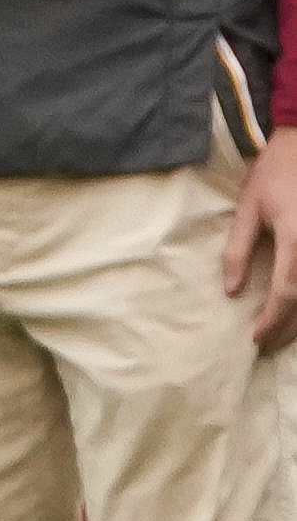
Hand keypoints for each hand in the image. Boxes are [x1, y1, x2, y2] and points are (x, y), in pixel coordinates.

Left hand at [223, 130, 296, 351]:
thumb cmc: (274, 174)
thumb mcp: (248, 208)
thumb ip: (237, 249)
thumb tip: (231, 289)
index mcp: (296, 239)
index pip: (286, 292)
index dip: (272, 319)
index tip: (255, 337)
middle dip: (288, 328)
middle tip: (267, 346)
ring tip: (282, 336)